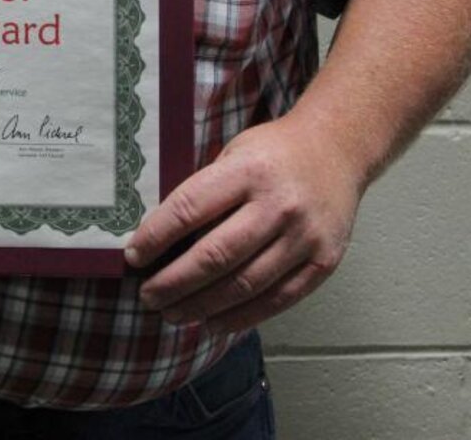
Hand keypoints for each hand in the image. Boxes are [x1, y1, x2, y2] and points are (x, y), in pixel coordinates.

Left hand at [125, 114, 363, 330]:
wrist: (337, 148)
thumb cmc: (273, 152)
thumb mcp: (234, 152)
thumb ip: (207, 190)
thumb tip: (160, 236)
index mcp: (248, 170)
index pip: (191, 208)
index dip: (157, 236)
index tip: (133, 256)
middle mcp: (277, 204)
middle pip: (216, 255)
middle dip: (174, 282)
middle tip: (147, 296)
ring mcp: (304, 236)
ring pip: (245, 285)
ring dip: (202, 306)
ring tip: (173, 313)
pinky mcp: (323, 262)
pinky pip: (277, 300)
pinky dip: (242, 317)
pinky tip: (213, 323)